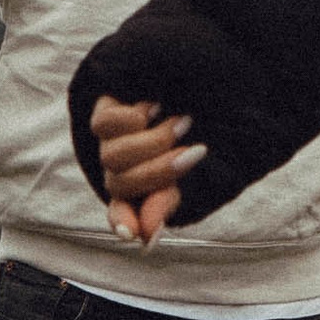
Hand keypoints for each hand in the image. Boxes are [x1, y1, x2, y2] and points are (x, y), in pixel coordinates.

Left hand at [87, 93, 207, 244]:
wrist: (215, 77)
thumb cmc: (212, 126)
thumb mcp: (195, 166)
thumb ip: (167, 201)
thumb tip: (145, 241)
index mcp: (146, 186)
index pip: (122, 212)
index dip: (123, 222)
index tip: (133, 234)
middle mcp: (124, 166)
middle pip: (119, 185)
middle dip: (159, 172)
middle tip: (196, 152)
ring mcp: (112, 138)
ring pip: (111, 157)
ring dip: (152, 143)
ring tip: (182, 123)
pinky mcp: (106, 108)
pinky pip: (104, 125)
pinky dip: (132, 119)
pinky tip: (154, 108)